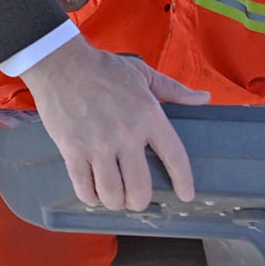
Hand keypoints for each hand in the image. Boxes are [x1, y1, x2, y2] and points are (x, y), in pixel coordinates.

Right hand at [21, 36, 207, 210]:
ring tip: (114, 199)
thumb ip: (175, 90)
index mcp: (148, 116)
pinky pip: (84, 185)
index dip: (183, 181)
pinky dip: (90, 197)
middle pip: (140, 187)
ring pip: (112, 192)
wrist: (60, 63)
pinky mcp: (72, 149)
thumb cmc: (102, 67)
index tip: (185, 195)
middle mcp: (126, 135)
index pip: (175, 157)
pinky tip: (92, 195)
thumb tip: (204, 98)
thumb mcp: (143, 73)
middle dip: (140, 201)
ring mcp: (98, 144)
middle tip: (136, 200)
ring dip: (115, 202)